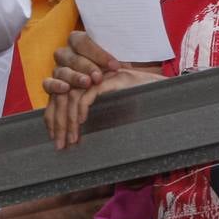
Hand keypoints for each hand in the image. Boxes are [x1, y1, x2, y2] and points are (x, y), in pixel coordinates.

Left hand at [44, 66, 159, 150]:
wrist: (166, 94)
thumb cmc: (138, 105)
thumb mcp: (109, 111)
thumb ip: (90, 116)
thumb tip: (71, 139)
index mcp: (83, 82)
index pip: (58, 96)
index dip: (52, 116)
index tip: (53, 137)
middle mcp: (88, 75)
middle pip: (61, 94)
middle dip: (58, 121)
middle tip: (60, 144)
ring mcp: (100, 74)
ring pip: (72, 94)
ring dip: (69, 119)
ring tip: (72, 139)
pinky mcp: (112, 78)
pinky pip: (90, 91)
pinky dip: (82, 107)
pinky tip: (82, 122)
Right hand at [46, 30, 121, 91]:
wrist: (108, 89)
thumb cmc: (116, 73)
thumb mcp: (122, 62)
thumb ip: (123, 58)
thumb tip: (128, 61)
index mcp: (80, 42)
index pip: (83, 41)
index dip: (98, 53)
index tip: (115, 65)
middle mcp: (67, 54)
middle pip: (71, 56)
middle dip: (86, 66)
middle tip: (99, 77)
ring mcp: (59, 70)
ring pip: (60, 69)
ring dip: (73, 76)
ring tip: (87, 83)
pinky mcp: (53, 85)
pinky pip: (47, 83)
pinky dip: (54, 85)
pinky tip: (65, 89)